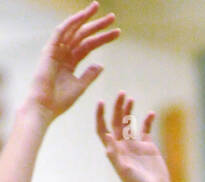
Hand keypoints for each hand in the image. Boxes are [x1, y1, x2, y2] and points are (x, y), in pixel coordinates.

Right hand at [27, 4, 118, 122]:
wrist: (44, 107)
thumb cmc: (59, 100)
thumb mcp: (79, 86)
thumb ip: (89, 74)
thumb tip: (101, 65)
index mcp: (70, 61)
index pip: (89, 45)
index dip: (103, 38)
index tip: (117, 32)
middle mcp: (63, 52)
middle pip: (83, 35)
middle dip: (97, 25)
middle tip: (112, 17)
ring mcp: (56, 50)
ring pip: (74, 30)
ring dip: (86, 18)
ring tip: (98, 7)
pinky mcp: (50, 49)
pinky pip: (61, 31)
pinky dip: (72, 22)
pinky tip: (83, 15)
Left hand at [96, 94, 171, 181]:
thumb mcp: (124, 170)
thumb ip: (114, 153)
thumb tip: (107, 135)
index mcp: (114, 151)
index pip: (103, 129)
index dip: (100, 116)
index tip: (101, 102)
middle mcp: (123, 146)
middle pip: (117, 122)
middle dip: (117, 107)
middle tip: (121, 93)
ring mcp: (136, 146)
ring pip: (130, 123)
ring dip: (129, 110)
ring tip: (130, 98)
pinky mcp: (149, 147)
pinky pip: (147, 130)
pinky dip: (148, 120)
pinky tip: (151, 113)